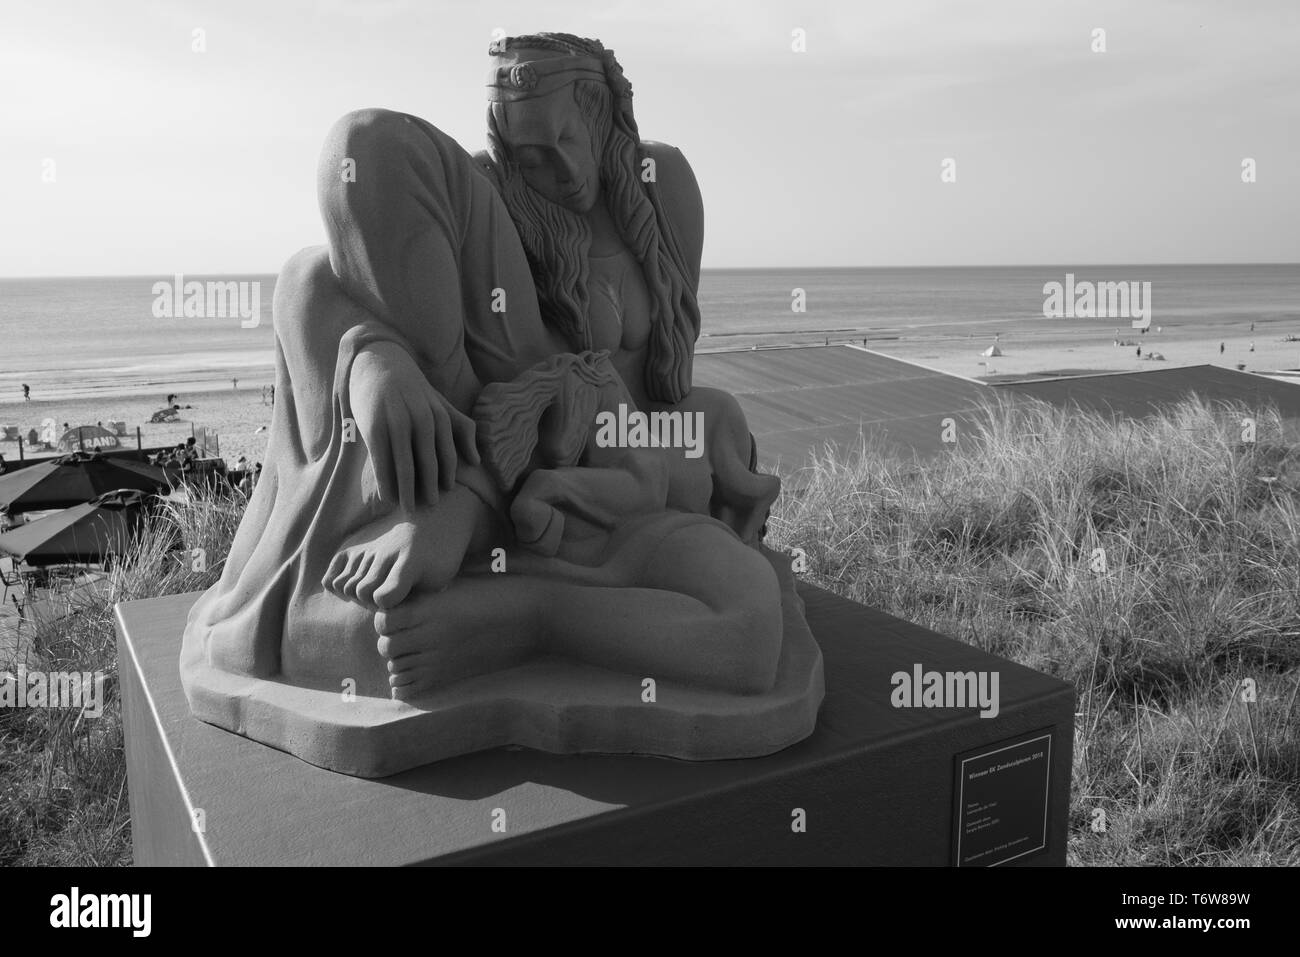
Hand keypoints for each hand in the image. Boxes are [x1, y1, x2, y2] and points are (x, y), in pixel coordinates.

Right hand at [348, 341, 479, 509]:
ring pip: (406, 466)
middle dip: (430, 489)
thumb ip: (461, 428)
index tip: (445, 494)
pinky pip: (382, 461)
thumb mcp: (440, 404)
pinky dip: (386, 481)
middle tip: (429, 508)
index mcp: (440, 416)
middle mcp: (422, 419)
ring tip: (408, 509)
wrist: (378, 361)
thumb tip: (476, 461)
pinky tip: (387, 497)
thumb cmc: (413, 389)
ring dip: (408, 491)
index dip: (446, 476)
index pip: (448, 454)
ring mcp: (397, 422)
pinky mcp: (374, 426)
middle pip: (428, 464)